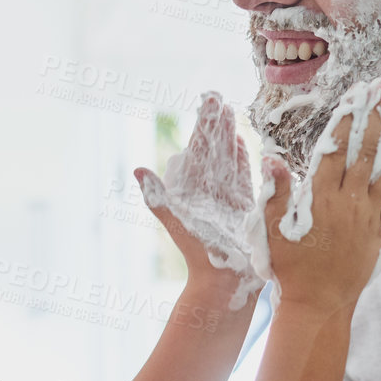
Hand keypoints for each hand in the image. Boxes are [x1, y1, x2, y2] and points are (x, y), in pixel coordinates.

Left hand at [137, 91, 258, 302]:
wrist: (223, 281)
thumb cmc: (199, 254)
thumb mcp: (177, 221)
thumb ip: (159, 196)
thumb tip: (138, 169)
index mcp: (192, 188)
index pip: (199, 148)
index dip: (204, 124)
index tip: (208, 101)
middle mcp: (208, 189)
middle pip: (213, 149)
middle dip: (216, 124)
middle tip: (218, 98)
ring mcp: (225, 197)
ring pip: (227, 159)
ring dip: (228, 137)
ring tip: (230, 113)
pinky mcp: (242, 207)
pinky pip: (242, 176)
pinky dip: (241, 159)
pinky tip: (242, 144)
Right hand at [263, 80, 380, 320]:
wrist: (318, 303)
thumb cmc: (289, 267)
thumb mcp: (271, 230)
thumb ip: (274, 193)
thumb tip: (272, 158)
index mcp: (319, 197)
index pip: (337, 147)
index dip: (349, 116)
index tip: (358, 91)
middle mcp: (348, 202)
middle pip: (367, 150)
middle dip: (378, 114)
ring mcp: (368, 215)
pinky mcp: (380, 230)